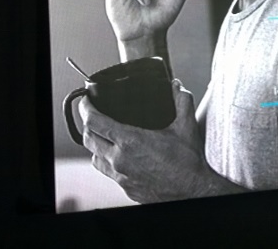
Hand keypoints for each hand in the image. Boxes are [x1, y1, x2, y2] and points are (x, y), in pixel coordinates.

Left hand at [80, 80, 210, 203]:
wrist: (191, 192)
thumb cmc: (188, 163)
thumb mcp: (187, 126)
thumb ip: (182, 101)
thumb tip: (176, 86)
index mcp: (131, 141)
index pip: (94, 122)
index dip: (86, 109)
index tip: (87, 101)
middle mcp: (120, 160)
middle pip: (88, 139)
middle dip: (87, 124)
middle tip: (92, 114)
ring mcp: (121, 176)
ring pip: (94, 158)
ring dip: (95, 144)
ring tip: (103, 135)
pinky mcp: (125, 187)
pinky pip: (107, 172)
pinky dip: (107, 161)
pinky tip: (118, 156)